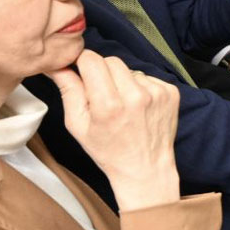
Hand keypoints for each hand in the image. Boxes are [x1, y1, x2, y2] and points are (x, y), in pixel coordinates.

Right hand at [45, 50, 180, 210]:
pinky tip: (138, 108)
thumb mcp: (78, 126)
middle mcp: (135, 95)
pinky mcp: (171, 93)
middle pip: (111, 60)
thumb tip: (58, 66)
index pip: (91, 60)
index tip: (81, 72)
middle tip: (101, 95)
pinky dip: (140, 88)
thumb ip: (68, 91)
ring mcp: (157, 93)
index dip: (82, 63)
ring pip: (130, 69)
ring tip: (122, 106)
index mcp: (108, 104)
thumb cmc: (108, 151)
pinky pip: (148, 77)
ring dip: (123, 82)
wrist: (146, 169)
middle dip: (102, 72)